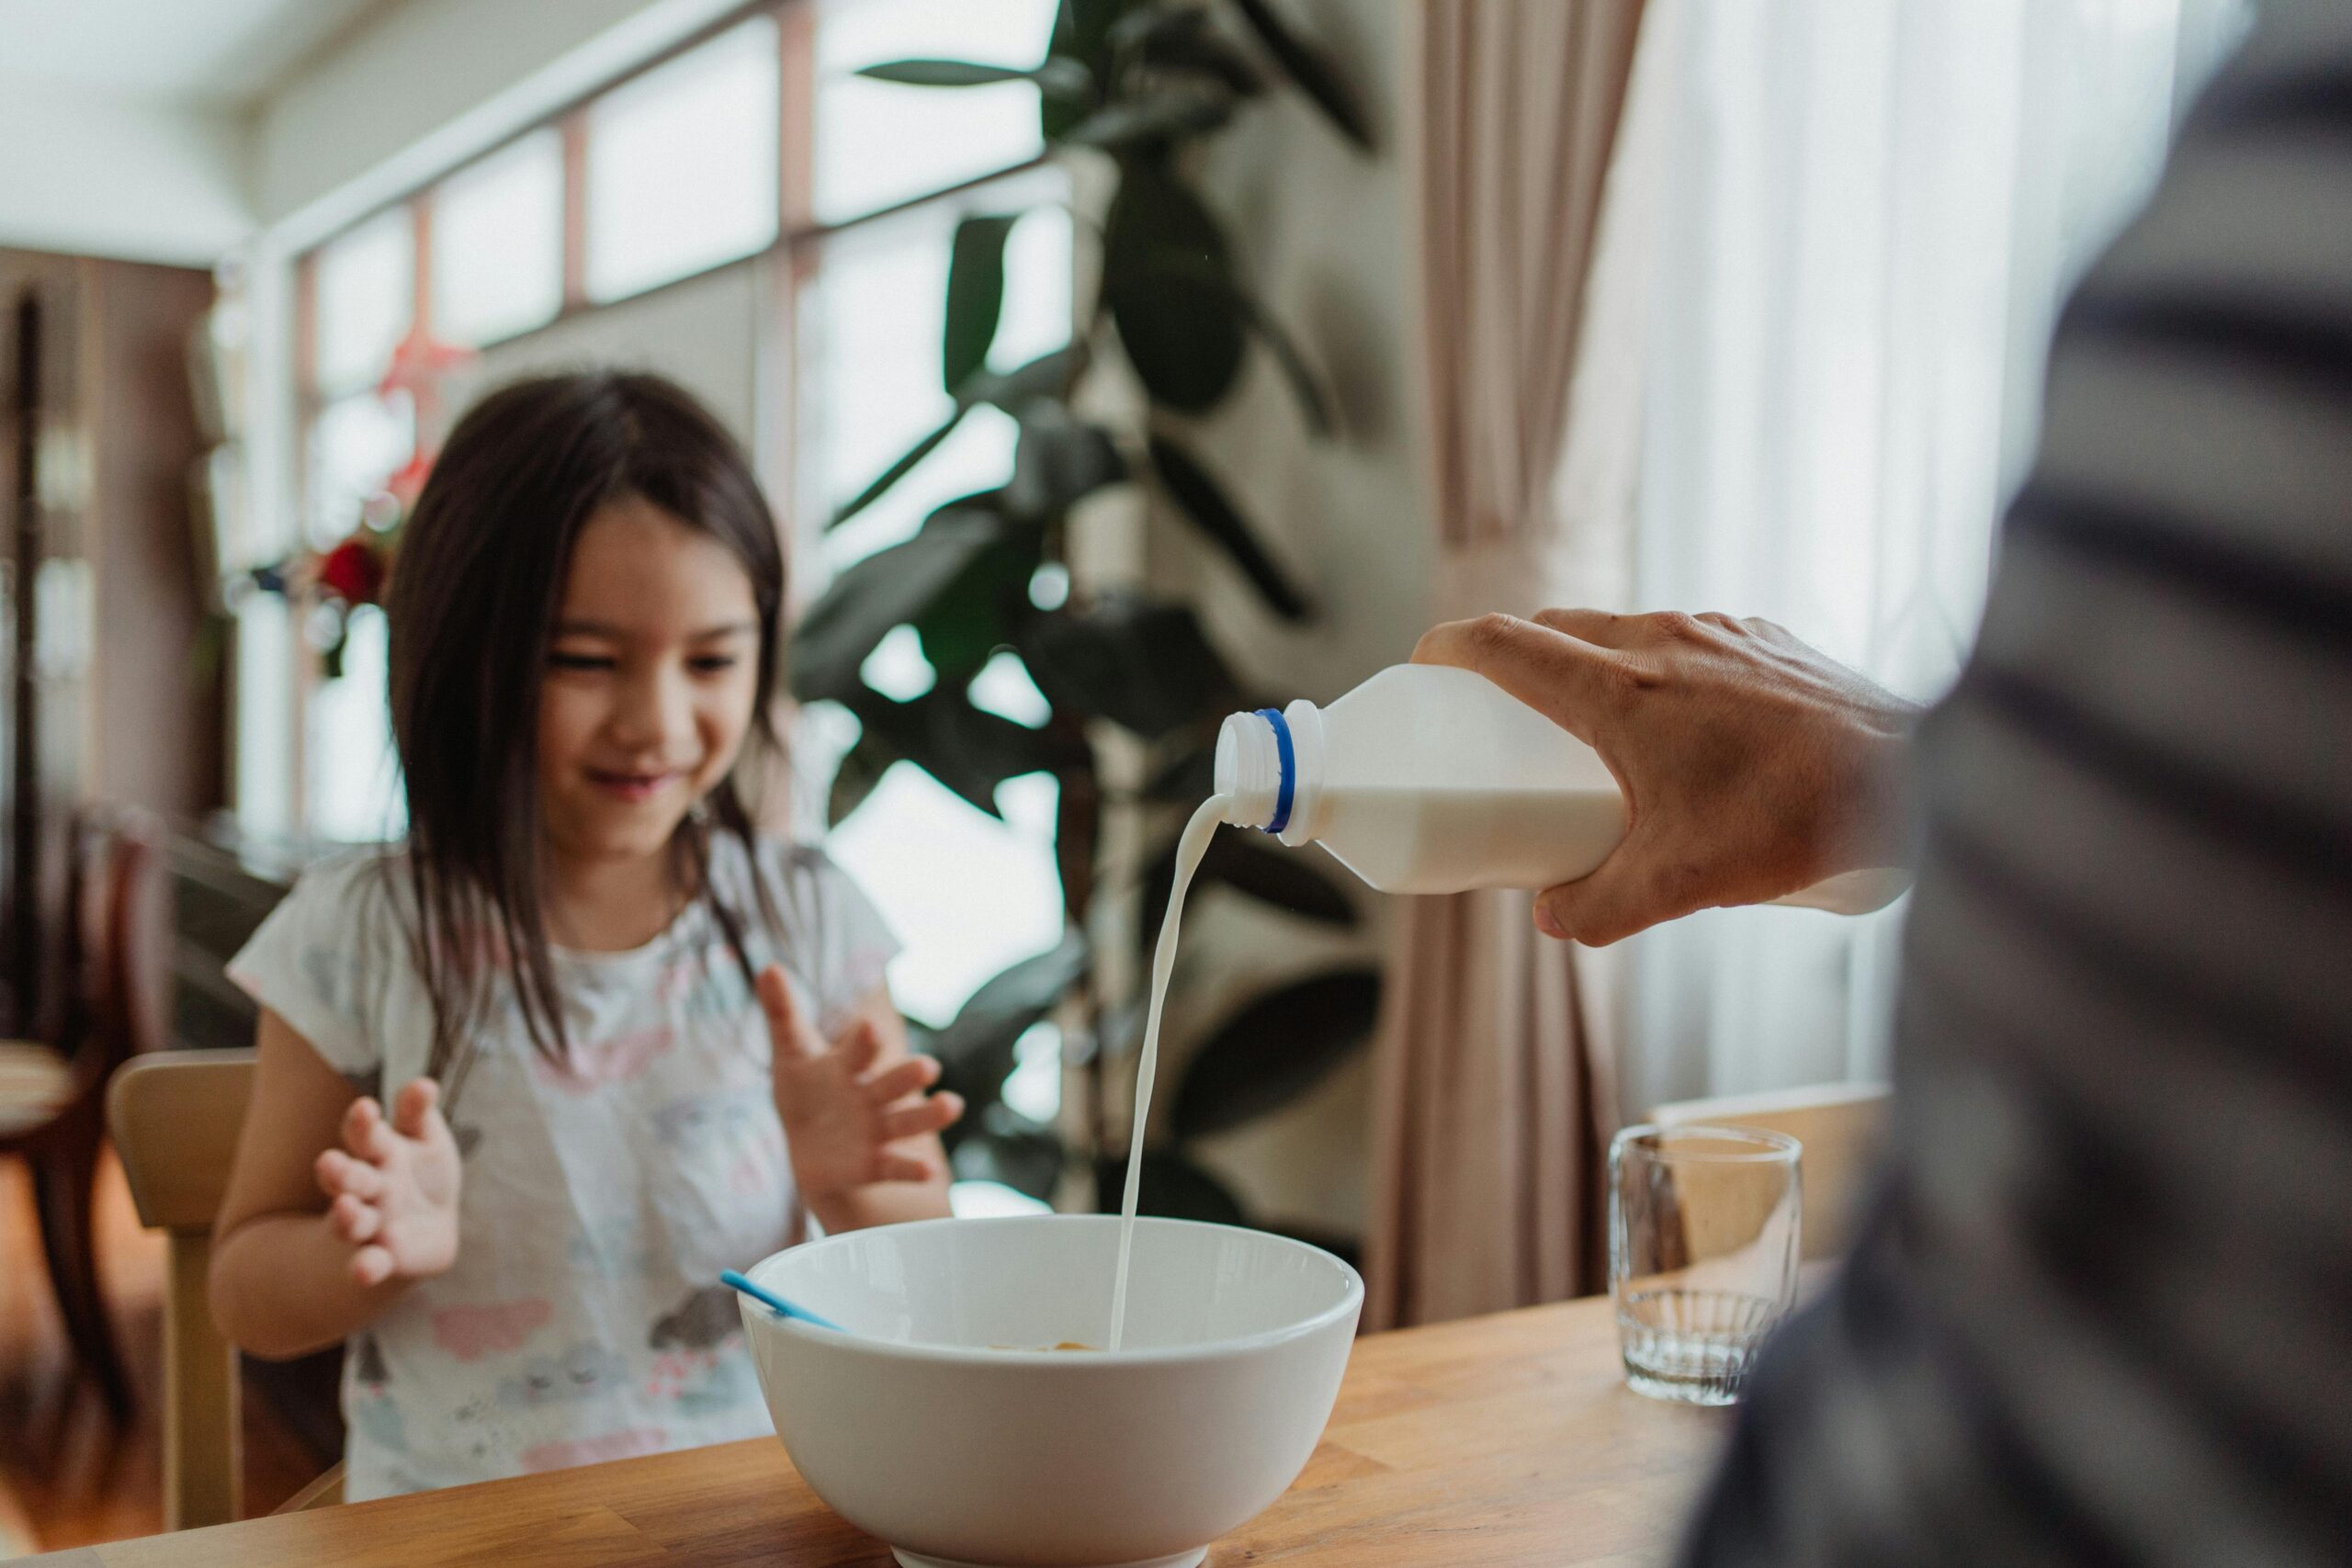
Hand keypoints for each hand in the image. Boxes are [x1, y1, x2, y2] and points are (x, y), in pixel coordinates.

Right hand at [314, 1078, 461, 1287]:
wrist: (430, 1227)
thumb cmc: (423, 1172)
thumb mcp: (426, 1138)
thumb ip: (418, 1114)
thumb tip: (423, 1083)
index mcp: (380, 1152)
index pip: (365, 1134)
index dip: (363, 1122)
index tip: (367, 1108)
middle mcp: (370, 1187)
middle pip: (350, 1177)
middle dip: (340, 1171)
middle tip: (330, 1163)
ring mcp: (373, 1224)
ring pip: (352, 1220)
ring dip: (347, 1217)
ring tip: (347, 1210)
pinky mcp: (384, 1257)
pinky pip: (370, 1263)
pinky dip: (365, 1267)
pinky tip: (363, 1270)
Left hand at [759, 967, 963, 1202]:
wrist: (811, 1146)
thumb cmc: (806, 1090)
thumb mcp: (790, 1054)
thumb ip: (783, 1013)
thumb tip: (769, 968)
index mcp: (849, 1065)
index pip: (858, 1049)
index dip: (863, 1040)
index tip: (869, 1026)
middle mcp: (871, 1095)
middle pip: (893, 1083)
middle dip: (909, 1075)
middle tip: (927, 1068)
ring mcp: (876, 1130)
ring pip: (907, 1121)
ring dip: (930, 1115)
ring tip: (952, 1105)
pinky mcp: (874, 1164)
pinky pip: (895, 1166)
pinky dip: (911, 1169)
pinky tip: (928, 1172)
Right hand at [1414, 610, 1917, 944]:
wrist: (1919, 781)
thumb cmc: (1794, 823)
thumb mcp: (1680, 884)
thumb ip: (1597, 908)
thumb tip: (1550, 918)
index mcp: (1621, 693)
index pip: (1504, 645)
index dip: (1447, 650)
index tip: (1420, 668)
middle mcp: (1664, 643)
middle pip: (1558, 627)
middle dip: (1513, 661)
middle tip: (1494, 713)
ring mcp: (1721, 634)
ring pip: (1626, 629)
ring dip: (1591, 665)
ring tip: (1592, 729)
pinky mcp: (1768, 642)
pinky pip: (1687, 643)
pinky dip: (1657, 672)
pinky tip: (1684, 733)